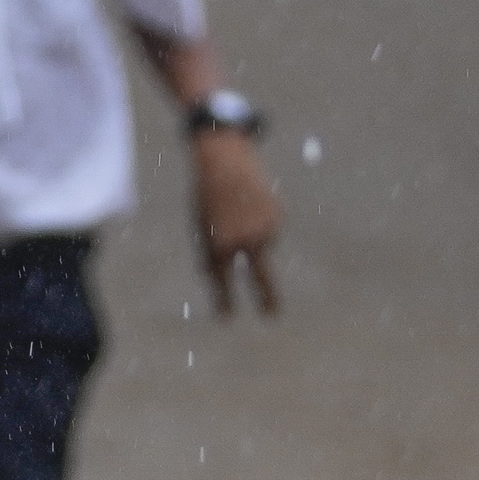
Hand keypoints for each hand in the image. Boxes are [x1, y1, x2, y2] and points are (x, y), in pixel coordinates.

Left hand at [194, 136, 284, 315]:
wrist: (224, 161)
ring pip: (262, 246)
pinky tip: (251, 203)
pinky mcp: (277, 216)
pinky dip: (260, 222)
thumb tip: (219, 279)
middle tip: (271, 316)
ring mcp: (264, 228)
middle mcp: (245, 239)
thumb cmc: (207, 197)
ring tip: (239, 212)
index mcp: (219, 244)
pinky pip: (269, 229)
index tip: (227, 318)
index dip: (224, 300)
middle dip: (266, 298)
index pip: (223, 280)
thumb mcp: (201, 228)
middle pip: (259, 277)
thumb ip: (211, 254)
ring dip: (253, 237)